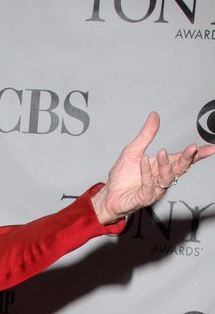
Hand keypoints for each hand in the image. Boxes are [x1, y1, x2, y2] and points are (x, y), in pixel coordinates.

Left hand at [92, 112, 214, 223]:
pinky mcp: (144, 197)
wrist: (110, 194)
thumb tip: (154, 116)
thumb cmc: (123, 175)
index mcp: (162, 166)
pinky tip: (144, 161)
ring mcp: (155, 189)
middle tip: (192, 148)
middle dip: (187, 158)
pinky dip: (147, 173)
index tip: (211, 148)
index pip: (183, 159)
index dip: (197, 154)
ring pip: (167, 177)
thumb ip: (146, 135)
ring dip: (166, 164)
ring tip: (162, 151)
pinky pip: (149, 185)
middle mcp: (161, 177)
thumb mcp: (133, 150)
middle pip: (179, 168)